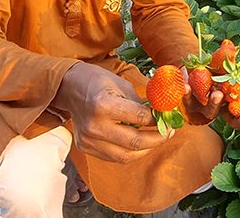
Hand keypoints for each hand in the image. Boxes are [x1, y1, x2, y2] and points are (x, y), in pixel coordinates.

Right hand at [51, 63, 171, 163]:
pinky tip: (140, 144)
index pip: (140, 118)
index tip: (169, 118)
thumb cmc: (98, 82)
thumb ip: (141, 104)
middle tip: (169, 132)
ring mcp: (88, 140)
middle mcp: (94, 126)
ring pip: (126, 156)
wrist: (70, 88)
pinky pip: (114, 157)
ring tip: (157, 139)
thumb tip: (162, 116)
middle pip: (135, 142)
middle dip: (158, 139)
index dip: (159, 120)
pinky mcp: (86, 147)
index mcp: (103, 105)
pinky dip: (131, 153)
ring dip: (146, 149)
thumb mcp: (122, 85)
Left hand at [181, 68, 239, 128]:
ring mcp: (204, 108)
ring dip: (215, 104)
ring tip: (218, 94)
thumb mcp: (231, 67)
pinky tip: (187, 86)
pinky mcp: (187, 104)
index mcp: (232, 103)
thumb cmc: (215, 68)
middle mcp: (220, 109)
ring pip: (211, 112)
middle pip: (232, 120)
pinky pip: (187, 100)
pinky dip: (186, 94)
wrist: (192, 66)